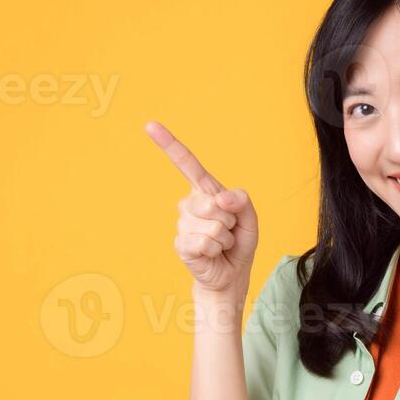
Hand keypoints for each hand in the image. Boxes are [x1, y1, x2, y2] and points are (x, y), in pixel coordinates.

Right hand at [146, 120, 258, 295]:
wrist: (230, 274)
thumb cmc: (238, 243)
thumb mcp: (249, 218)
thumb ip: (241, 201)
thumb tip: (222, 198)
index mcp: (205, 190)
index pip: (187, 164)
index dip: (169, 144)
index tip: (149, 125)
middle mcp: (189, 204)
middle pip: (213, 202)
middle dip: (230, 220)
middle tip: (228, 231)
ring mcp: (183, 224)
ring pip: (213, 225)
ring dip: (225, 238)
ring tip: (221, 244)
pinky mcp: (181, 244)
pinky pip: (205, 242)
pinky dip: (216, 250)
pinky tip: (212, 253)